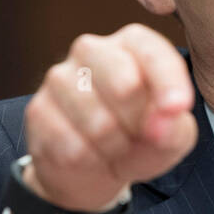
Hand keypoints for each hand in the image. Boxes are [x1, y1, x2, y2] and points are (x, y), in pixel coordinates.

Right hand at [23, 23, 197, 213]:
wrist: (92, 168)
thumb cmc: (140, 139)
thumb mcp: (171, 137)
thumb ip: (175, 128)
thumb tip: (162, 122)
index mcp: (131, 44)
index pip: (151, 50)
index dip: (167, 80)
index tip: (177, 109)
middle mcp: (91, 50)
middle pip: (124, 85)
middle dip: (138, 123)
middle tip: (138, 135)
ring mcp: (59, 78)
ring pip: (98, 123)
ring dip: (115, 148)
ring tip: (115, 146)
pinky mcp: (37, 110)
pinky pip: (73, 146)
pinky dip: (91, 161)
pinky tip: (90, 155)